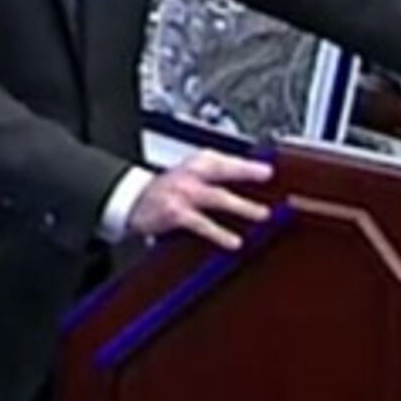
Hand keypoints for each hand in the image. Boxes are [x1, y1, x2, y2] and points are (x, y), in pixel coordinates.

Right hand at [127, 149, 273, 251]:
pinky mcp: (175, 213)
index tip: (269, 170)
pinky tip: (234, 241)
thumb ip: (219, 178)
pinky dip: (219, 232)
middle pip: (221, 169)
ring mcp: (183, 193)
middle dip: (246, 172)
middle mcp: (190, 174)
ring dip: (241, 205)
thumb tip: (255, 188)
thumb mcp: (191, 176)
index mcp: (197, 163)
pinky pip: (201, 223)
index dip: (248, 164)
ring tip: (262, 214)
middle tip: (266, 177)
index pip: (225, 159)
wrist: (131, 202)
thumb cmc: (167, 191)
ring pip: (216, 196)